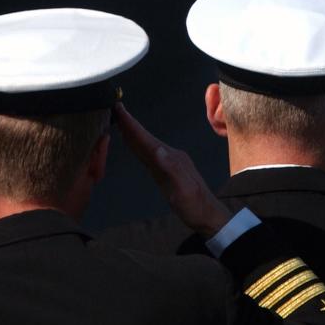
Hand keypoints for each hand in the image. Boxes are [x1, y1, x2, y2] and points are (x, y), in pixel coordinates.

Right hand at [114, 103, 230, 237]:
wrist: (208, 215)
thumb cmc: (195, 206)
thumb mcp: (183, 190)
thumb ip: (171, 169)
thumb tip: (157, 150)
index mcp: (172, 159)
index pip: (148, 140)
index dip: (133, 126)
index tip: (121, 110)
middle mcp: (170, 157)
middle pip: (146, 138)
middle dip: (131, 124)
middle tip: (116, 109)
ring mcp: (169, 163)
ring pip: (147, 144)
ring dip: (134, 133)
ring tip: (121, 122)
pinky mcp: (167, 171)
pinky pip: (149, 154)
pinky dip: (139, 146)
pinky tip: (135, 144)